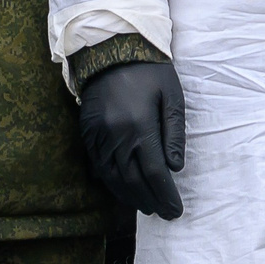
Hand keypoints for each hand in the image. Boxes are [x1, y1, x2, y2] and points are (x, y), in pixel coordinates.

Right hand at [79, 60, 185, 220]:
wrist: (112, 50)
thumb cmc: (150, 72)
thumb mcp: (172, 97)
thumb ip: (174, 133)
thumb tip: (175, 168)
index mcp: (140, 127)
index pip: (155, 173)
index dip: (166, 195)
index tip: (176, 210)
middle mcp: (116, 136)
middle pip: (133, 181)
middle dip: (150, 200)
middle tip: (164, 213)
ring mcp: (98, 136)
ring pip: (113, 178)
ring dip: (130, 196)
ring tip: (146, 206)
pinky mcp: (87, 133)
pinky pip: (98, 166)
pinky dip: (111, 183)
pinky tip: (123, 190)